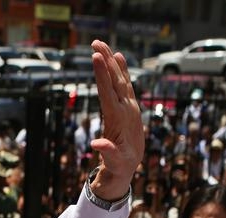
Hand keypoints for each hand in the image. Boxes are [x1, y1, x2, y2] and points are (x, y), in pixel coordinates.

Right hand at [89, 40, 143, 198]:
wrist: (129, 166)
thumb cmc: (119, 164)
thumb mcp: (114, 161)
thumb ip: (108, 152)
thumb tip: (97, 144)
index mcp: (120, 119)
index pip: (109, 93)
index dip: (102, 75)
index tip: (96, 57)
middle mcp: (126, 109)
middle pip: (116, 80)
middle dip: (106, 61)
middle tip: (96, 43)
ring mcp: (129, 106)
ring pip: (121, 79)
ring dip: (112, 61)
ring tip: (103, 44)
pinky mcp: (129, 106)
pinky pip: (124, 83)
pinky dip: (121, 69)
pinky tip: (118, 56)